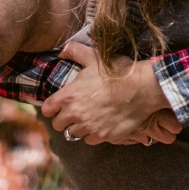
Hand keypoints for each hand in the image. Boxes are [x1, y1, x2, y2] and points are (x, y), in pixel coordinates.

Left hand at [42, 42, 175, 144]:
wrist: (141, 88)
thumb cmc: (117, 71)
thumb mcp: (94, 57)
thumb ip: (75, 51)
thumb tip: (62, 49)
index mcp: (69, 95)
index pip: (47, 110)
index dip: (51, 107)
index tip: (57, 106)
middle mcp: (76, 114)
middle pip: (58, 125)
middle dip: (63, 119)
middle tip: (72, 112)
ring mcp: (89, 127)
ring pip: (73, 134)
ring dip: (78, 127)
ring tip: (86, 119)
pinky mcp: (103, 136)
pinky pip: (90, 140)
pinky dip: (92, 134)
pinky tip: (99, 125)